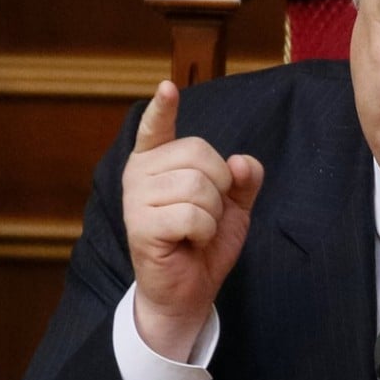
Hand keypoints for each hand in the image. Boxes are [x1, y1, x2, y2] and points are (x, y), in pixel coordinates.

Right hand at [122, 80, 263, 360]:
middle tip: (205, 214)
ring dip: (212, 213)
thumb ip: (243, 179)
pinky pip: (193, 213)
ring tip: (196, 230)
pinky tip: (190, 242)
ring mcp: (136, 198)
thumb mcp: (234, 206)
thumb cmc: (204, 242)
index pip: (156, 127)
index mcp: (157, 161)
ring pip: (199, 185)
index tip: (167, 88)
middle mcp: (140, 173)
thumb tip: (242, 162)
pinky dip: (204, 230)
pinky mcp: (141, 225)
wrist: (189, 291)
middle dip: (220, 186)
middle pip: (200, 154)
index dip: (162, 108)